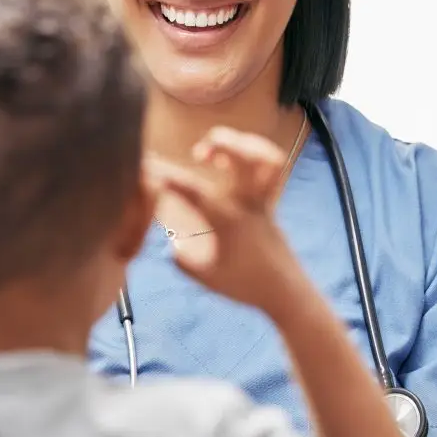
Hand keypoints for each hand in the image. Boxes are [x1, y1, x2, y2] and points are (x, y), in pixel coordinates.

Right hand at [146, 127, 302, 315]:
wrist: (287, 293)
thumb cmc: (246, 287)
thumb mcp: (206, 277)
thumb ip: (182, 260)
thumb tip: (171, 243)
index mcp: (227, 220)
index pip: (192, 191)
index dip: (168, 176)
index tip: (149, 166)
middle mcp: (248, 204)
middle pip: (243, 158)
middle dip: (219, 143)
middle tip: (198, 152)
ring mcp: (264, 202)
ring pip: (267, 158)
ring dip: (244, 143)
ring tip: (219, 149)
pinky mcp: (272, 205)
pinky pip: (272, 171)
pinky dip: (255, 156)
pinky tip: (232, 164)